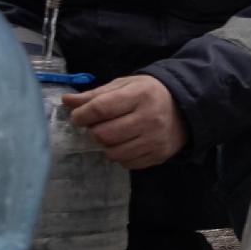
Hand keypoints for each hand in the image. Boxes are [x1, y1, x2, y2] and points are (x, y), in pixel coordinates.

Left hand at [61, 75, 187, 169]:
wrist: (184, 108)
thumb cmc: (148, 94)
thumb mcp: (124, 86)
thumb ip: (95, 95)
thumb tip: (66, 101)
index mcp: (139, 95)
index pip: (101, 109)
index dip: (82, 115)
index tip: (77, 117)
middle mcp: (149, 118)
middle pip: (104, 134)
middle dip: (93, 131)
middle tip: (97, 126)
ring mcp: (155, 139)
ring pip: (114, 153)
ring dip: (106, 145)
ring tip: (111, 135)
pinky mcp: (158, 155)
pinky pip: (127, 163)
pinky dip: (120, 155)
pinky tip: (125, 144)